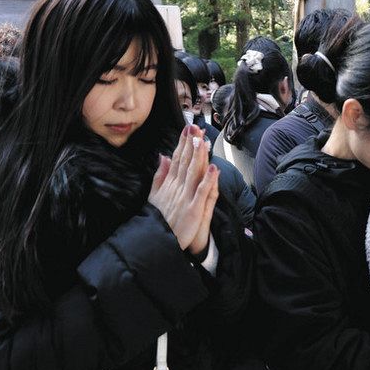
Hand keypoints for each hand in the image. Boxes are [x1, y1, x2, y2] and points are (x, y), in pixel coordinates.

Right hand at [149, 125, 217, 255]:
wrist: (157, 241)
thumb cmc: (158, 219)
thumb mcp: (154, 195)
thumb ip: (160, 176)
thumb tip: (164, 156)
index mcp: (170, 184)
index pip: (178, 159)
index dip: (183, 144)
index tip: (188, 129)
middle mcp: (177, 188)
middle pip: (186, 162)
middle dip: (191, 145)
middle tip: (196, 128)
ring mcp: (186, 198)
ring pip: (194, 173)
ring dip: (199, 156)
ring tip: (202, 141)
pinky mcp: (194, 209)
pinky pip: (202, 192)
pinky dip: (208, 180)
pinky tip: (214, 167)